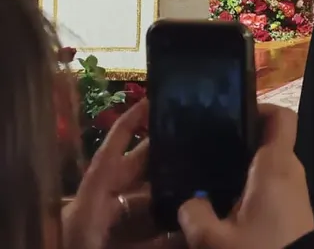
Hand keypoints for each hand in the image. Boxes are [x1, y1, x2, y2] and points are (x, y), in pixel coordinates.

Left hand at [62, 100, 184, 248]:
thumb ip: (153, 243)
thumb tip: (193, 229)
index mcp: (89, 200)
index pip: (110, 154)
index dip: (128, 127)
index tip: (149, 101)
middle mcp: (95, 206)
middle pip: (131, 173)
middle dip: (161, 157)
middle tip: (194, 138)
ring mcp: (100, 223)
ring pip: (137, 199)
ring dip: (165, 190)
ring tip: (200, 176)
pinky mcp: (105, 238)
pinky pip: (135, 222)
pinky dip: (158, 218)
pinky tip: (184, 217)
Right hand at [178, 105, 313, 248]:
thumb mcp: (213, 241)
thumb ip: (194, 215)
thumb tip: (188, 202)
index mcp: (276, 165)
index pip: (281, 117)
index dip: (259, 107)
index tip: (229, 115)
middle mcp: (290, 171)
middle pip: (268, 141)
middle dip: (238, 142)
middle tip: (204, 147)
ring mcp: (294, 191)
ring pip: (267, 166)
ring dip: (241, 168)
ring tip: (205, 176)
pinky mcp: (292, 210)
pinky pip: (270, 186)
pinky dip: (248, 187)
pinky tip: (222, 203)